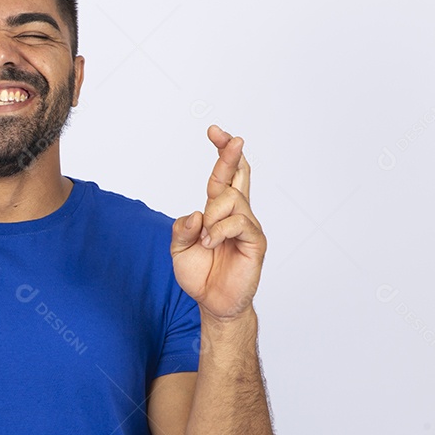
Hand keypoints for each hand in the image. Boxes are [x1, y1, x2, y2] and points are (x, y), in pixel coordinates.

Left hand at [170, 125, 265, 320]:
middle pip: (238, 174)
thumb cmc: (200, 273)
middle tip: (231, 138)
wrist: (213, 303)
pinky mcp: (255, 242)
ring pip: (231, 199)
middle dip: (232, 154)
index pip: (223, 175)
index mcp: (218, 210)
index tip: (215, 131)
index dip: (222, 153)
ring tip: (206, 239)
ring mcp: (247, 226)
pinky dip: (220, 230)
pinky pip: (239, 222)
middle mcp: (236, 213)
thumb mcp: (179, 249)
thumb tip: (196, 213)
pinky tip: (212, 243)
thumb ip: (182, 229)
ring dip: (213, 216)